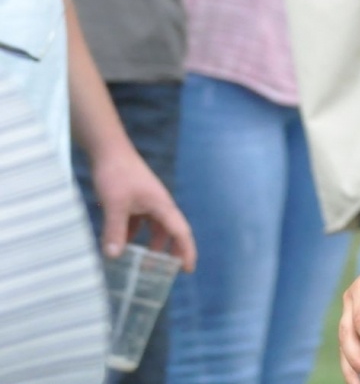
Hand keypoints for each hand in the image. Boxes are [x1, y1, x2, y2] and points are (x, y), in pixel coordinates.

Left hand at [91, 144, 195, 269]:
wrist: (109, 150)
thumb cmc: (117, 174)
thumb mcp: (115, 205)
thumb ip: (115, 231)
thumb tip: (113, 257)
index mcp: (162, 205)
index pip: (180, 232)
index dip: (186, 251)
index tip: (187, 270)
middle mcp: (158, 204)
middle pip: (170, 231)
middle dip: (169, 252)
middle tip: (164, 273)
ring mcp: (146, 201)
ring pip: (153, 227)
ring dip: (149, 244)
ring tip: (140, 263)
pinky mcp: (134, 199)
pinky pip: (138, 221)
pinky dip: (133, 234)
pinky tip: (120, 243)